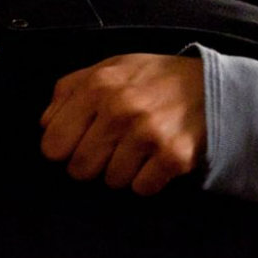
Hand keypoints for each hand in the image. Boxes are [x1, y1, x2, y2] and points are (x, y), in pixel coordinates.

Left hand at [39, 54, 205, 195]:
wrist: (211, 87)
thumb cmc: (152, 80)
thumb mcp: (108, 69)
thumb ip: (69, 90)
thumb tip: (45, 125)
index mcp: (97, 86)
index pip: (53, 145)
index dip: (64, 149)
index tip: (80, 143)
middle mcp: (119, 109)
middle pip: (79, 169)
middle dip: (93, 164)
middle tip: (112, 148)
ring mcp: (147, 134)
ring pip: (111, 181)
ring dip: (123, 171)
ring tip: (139, 149)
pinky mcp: (173, 157)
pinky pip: (142, 189)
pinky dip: (148, 180)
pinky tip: (157, 158)